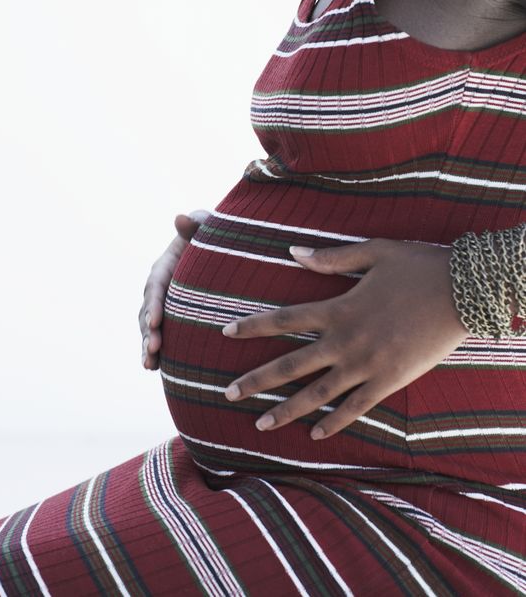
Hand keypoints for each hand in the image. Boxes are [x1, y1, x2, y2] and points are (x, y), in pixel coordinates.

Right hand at [139, 209, 209, 369]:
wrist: (223, 253)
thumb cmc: (214, 236)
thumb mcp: (207, 226)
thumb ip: (196, 224)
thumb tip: (179, 217)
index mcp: (165, 267)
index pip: (156, 286)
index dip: (154, 304)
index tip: (156, 321)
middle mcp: (160, 288)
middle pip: (148, 311)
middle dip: (148, 331)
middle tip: (154, 349)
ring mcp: (165, 305)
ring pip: (150, 328)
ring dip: (148, 346)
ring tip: (149, 364)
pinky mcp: (173, 320)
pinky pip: (161, 336)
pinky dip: (155, 351)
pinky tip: (154, 368)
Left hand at [222, 238, 467, 438]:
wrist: (462, 290)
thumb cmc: (418, 266)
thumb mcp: (373, 253)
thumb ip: (331, 258)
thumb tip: (292, 252)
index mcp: (338, 307)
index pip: (284, 319)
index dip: (252, 326)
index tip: (225, 333)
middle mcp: (345, 340)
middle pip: (291, 364)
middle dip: (256, 380)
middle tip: (227, 393)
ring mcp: (367, 364)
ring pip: (317, 394)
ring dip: (286, 411)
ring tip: (259, 425)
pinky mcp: (389, 380)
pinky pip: (356, 408)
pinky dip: (334, 423)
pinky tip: (315, 436)